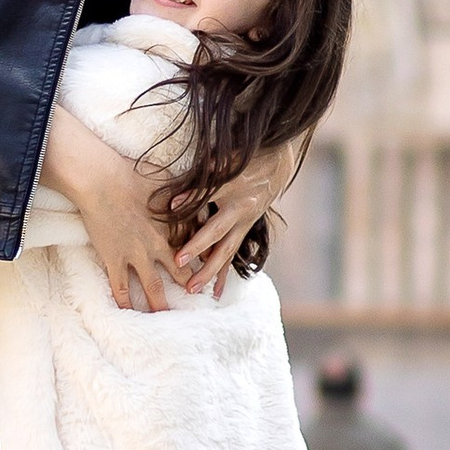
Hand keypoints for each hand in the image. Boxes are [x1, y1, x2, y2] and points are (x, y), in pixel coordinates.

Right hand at [43, 102, 184, 314]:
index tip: (213, 268)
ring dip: (161, 305)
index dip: (205, 260)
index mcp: (172, 227)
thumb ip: (182, 188)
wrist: (101, 180)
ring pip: (153, 288)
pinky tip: (128, 316)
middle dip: (190, 288)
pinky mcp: (114, 260)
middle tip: (198, 300)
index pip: (195, 249)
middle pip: (179, 273)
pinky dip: (124, 304)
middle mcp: (158, 246)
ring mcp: (136, 256)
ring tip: (167, 319)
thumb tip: (199, 182)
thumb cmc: (133, 174)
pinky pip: (120, 289)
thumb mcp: (167, 179)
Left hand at [168, 140, 297, 296]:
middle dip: (198, 247)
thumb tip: (176, 197)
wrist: (278, 164)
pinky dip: (225, 274)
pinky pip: (234, 255)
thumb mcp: (226, 159)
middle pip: (218, 231)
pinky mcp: (245, 229)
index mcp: (233, 185)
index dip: (191, 198)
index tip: (171, 206)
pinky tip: (216, 292)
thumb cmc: (245, 157)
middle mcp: (240, 207)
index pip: (208, 194)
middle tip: (179, 263)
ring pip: (227, 250)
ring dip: (210, 271)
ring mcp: (245, 222)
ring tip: (194, 289)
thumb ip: (204, 174)